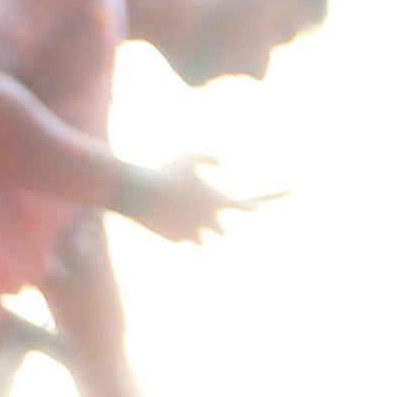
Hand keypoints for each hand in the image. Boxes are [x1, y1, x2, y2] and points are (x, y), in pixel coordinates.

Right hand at [110, 155, 268, 244]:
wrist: (141, 192)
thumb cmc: (166, 171)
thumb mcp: (187, 157)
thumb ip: (207, 158)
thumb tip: (221, 163)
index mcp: (217, 201)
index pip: (243, 208)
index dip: (250, 207)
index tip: (255, 206)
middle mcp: (209, 221)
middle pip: (222, 231)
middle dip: (216, 223)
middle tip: (209, 215)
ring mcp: (192, 233)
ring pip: (202, 239)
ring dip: (198, 232)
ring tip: (187, 221)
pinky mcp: (176, 239)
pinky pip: (182, 239)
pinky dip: (179, 233)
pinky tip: (170, 221)